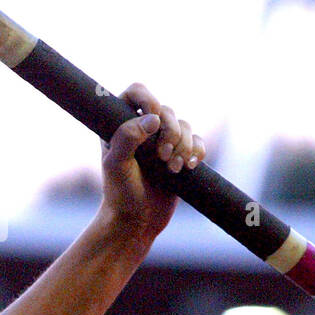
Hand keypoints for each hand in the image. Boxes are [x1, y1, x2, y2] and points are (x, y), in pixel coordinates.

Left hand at [98, 83, 205, 244]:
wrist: (136, 222)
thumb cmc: (120, 193)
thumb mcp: (117, 165)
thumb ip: (128, 138)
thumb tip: (153, 119)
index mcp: (120, 125)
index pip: (135, 92)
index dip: (148, 98)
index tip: (154, 118)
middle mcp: (142, 129)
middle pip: (166, 110)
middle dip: (170, 133)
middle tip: (161, 157)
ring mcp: (162, 142)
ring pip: (184, 126)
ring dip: (183, 146)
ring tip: (172, 169)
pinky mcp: (179, 155)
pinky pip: (197, 141)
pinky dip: (197, 151)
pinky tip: (189, 167)